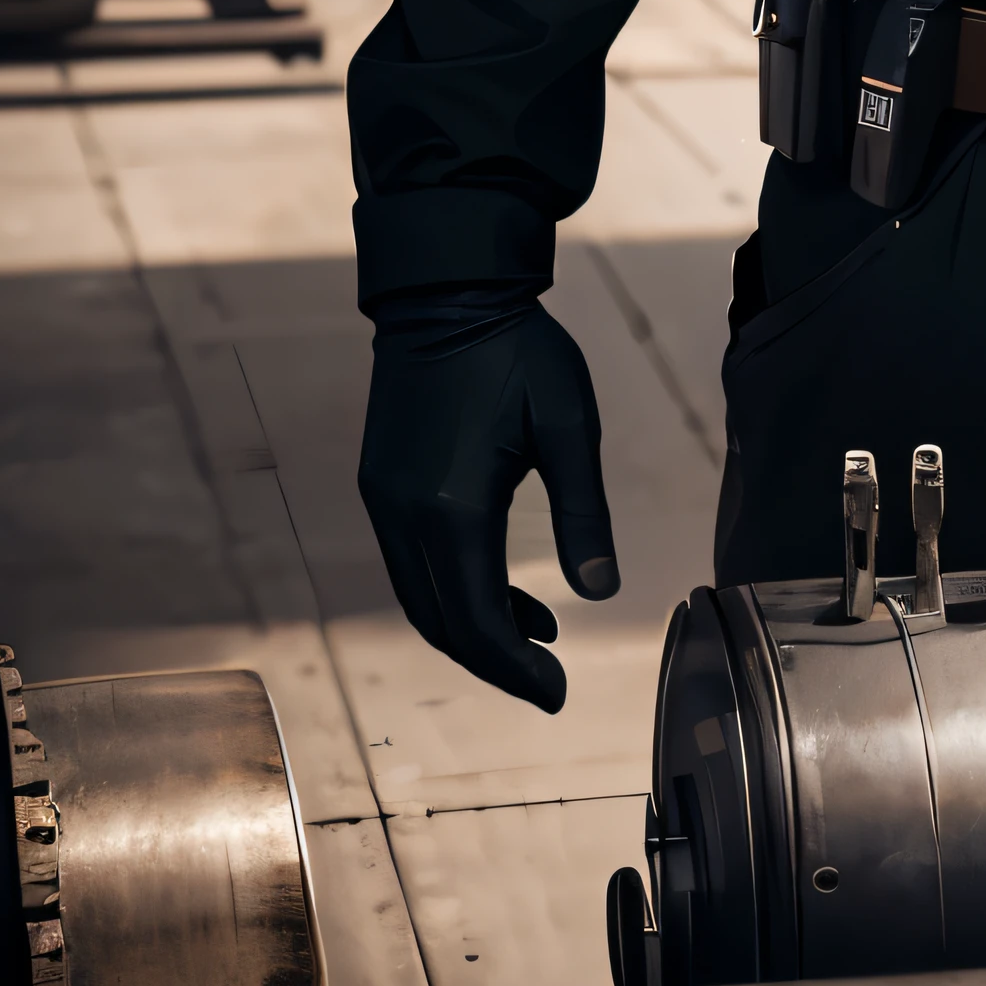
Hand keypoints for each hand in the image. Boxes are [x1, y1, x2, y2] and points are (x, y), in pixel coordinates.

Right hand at [357, 294, 619, 711]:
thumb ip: (583, 512)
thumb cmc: (517, 350)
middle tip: (548, 681)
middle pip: (444, 624)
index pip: (478, 623)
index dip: (516, 670)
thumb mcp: (568, 425)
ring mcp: (385, 502)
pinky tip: (505, 588)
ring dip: (476, 627)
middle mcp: (405, 517)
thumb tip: (602, 592)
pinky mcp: (382, 484)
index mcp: (452, 508)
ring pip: (424, 598)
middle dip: (496, 662)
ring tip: (538, 634)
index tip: (556, 694)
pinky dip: (456, 589)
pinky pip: (415, 563)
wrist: (447, 290)